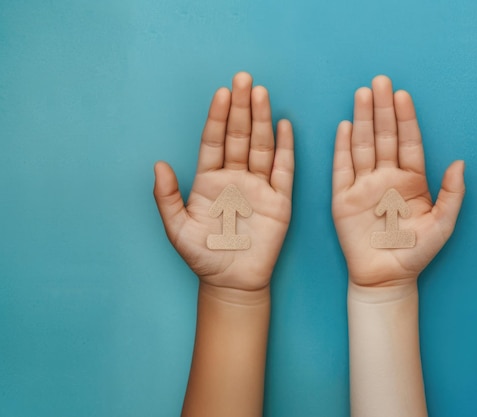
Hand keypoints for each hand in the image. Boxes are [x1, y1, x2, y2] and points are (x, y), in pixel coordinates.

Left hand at [154, 72, 293, 291]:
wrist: (232, 282)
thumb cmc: (203, 256)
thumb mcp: (177, 229)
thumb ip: (167, 197)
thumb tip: (158, 165)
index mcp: (209, 180)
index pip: (214, 141)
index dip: (217, 117)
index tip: (221, 93)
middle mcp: (235, 178)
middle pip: (238, 136)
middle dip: (241, 108)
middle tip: (243, 78)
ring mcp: (258, 187)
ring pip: (260, 146)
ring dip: (262, 120)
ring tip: (261, 93)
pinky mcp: (279, 200)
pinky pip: (283, 170)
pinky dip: (285, 148)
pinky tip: (284, 126)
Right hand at [332, 75, 464, 287]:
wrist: (386, 277)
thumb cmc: (416, 253)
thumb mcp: (442, 225)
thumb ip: (452, 194)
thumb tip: (459, 162)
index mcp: (411, 180)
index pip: (408, 142)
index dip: (406, 118)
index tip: (403, 95)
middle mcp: (386, 178)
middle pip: (384, 136)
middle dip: (382, 109)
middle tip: (380, 81)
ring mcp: (364, 186)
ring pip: (363, 146)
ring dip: (362, 120)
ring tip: (362, 94)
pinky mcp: (343, 199)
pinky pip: (342, 169)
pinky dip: (342, 148)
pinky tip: (344, 126)